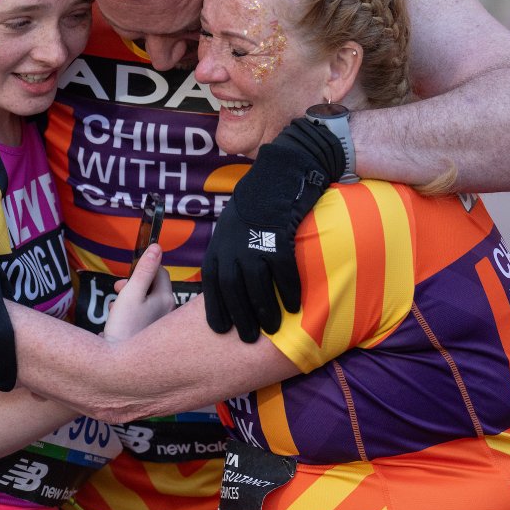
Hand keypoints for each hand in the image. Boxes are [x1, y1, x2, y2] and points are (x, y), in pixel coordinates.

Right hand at [105, 243, 175, 342]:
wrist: (119, 366)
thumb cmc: (124, 328)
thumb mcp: (131, 294)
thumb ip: (143, 270)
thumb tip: (156, 247)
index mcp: (166, 299)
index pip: (160, 271)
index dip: (142, 267)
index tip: (126, 274)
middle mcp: (168, 312)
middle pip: (151, 287)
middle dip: (133, 285)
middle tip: (117, 290)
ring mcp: (160, 325)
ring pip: (144, 302)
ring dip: (128, 300)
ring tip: (114, 308)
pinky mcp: (152, 336)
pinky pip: (141, 317)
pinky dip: (128, 315)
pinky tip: (116, 323)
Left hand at [201, 118, 345, 341]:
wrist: (281, 171)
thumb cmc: (260, 202)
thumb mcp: (234, 226)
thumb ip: (232, 252)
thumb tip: (234, 282)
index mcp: (219, 242)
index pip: (212, 283)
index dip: (215, 308)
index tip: (221, 330)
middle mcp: (231, 243)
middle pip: (232, 289)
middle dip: (239, 316)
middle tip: (248, 338)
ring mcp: (253, 238)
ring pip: (255, 284)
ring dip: (264, 310)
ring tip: (273, 330)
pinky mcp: (277, 234)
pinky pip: (282, 269)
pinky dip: (288, 289)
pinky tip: (297, 306)